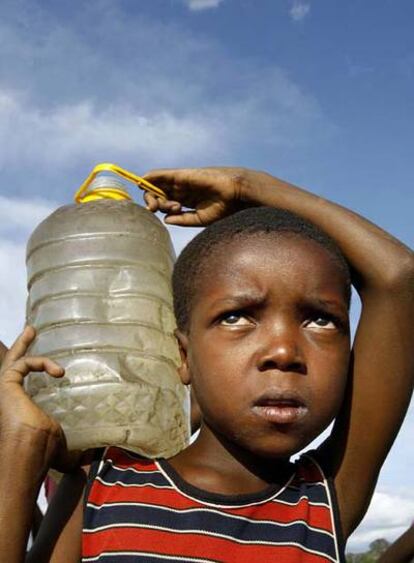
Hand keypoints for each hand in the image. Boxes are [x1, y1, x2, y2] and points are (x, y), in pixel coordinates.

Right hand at [0, 326, 80, 472]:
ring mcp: (5, 394)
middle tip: (30, 331)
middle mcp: (10, 401)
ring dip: (22, 345)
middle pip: (10, 368)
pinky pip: (21, 364)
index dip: (31, 371)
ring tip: (33, 331)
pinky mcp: (6, 387)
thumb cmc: (41, 454)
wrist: (27, 456)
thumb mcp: (61, 447)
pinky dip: (39, 362)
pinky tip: (58, 372)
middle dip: (19, 348)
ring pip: (10, 362)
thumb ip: (72, 449)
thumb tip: (91, 457)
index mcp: (20, 410)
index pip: (22, 386)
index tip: (46, 365)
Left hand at [143, 167, 254, 225]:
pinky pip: (161, 174)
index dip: (160, 209)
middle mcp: (182, 191)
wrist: (235, 193)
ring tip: (154, 204)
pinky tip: (142, 180)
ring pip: (158, 186)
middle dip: (153, 203)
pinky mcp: (181, 175)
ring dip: (150, 194)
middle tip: (156, 209)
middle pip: (159, 195)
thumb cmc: (223, 207)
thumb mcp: (200, 219)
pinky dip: (150, 177)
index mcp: (187, 201)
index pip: (166, 204)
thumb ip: (183, 220)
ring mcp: (181, 182)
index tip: (165, 214)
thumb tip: (165, 220)